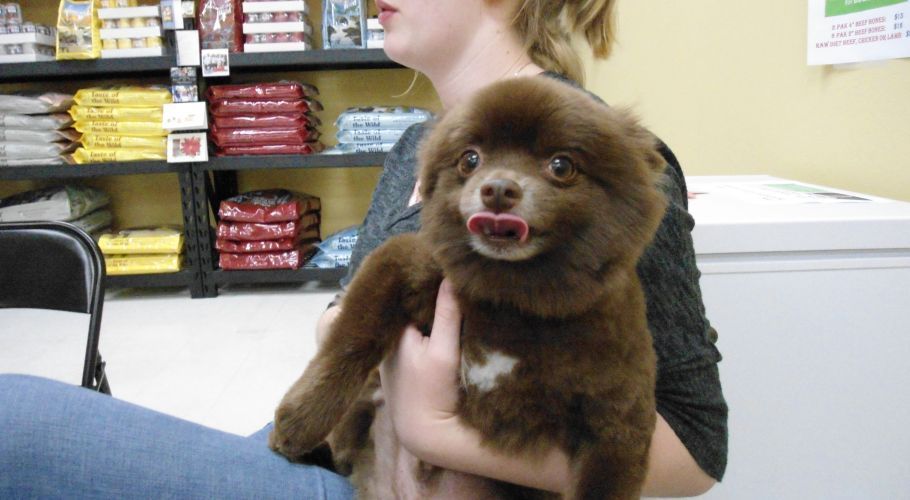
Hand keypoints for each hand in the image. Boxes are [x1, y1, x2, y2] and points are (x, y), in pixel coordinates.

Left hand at [378, 279, 462, 452]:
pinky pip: (414, 339)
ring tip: (449, 295)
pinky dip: (426, 331)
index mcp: (393, 332)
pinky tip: (442, 326)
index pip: (409, 295)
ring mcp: (393, 355)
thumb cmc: (434, 394)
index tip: (444, 266)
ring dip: (426, 314)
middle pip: (410, 309)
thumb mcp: (444, 351)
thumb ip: (448, 314)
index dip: (425, 280)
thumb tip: (451, 274)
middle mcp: (388, 341)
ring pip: (412, 324)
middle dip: (426, 296)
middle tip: (450, 276)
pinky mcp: (401, 368)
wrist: (426, 435)